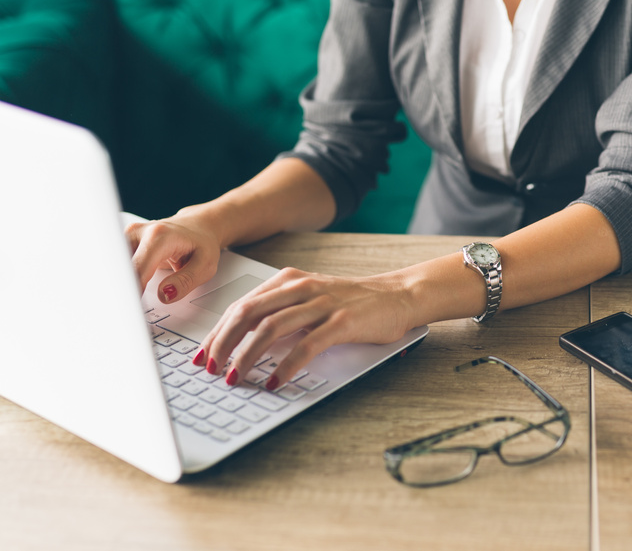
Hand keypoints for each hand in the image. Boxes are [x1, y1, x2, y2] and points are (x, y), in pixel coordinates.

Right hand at [126, 213, 221, 303]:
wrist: (198, 227)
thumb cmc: (202, 244)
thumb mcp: (205, 265)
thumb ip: (184, 282)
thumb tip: (164, 294)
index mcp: (159, 236)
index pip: (136, 270)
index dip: (131, 292)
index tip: (132, 309)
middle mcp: (139, 232)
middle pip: (119, 267)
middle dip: (121, 290)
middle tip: (128, 310)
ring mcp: (128, 235)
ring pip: (114, 266)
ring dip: (120, 285)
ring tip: (127, 303)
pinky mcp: (123, 242)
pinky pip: (117, 264)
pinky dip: (121, 279)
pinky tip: (128, 290)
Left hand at [192, 267, 414, 389]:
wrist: (399, 295)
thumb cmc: (354, 302)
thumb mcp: (311, 298)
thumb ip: (281, 311)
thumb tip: (242, 342)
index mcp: (289, 281)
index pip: (241, 305)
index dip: (216, 332)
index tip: (202, 356)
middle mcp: (301, 288)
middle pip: (248, 314)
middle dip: (223, 344)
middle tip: (211, 369)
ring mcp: (322, 304)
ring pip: (270, 328)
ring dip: (247, 356)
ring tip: (235, 378)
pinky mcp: (342, 322)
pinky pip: (306, 346)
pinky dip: (286, 366)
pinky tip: (275, 381)